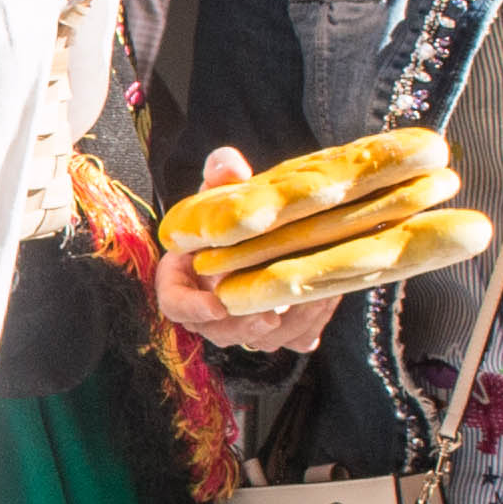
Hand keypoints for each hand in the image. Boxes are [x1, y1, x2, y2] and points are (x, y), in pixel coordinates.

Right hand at [149, 147, 342, 355]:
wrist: (258, 233)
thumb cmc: (230, 218)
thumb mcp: (219, 193)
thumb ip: (220, 178)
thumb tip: (229, 163)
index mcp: (183, 281)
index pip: (176, 305)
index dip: (193, 310)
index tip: (216, 306)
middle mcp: (211, 312)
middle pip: (222, 332)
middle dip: (248, 326)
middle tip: (272, 314)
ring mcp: (245, 325)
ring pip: (263, 340)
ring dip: (288, 324)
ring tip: (311, 297)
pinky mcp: (279, 331)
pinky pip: (294, 338)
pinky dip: (312, 324)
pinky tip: (326, 298)